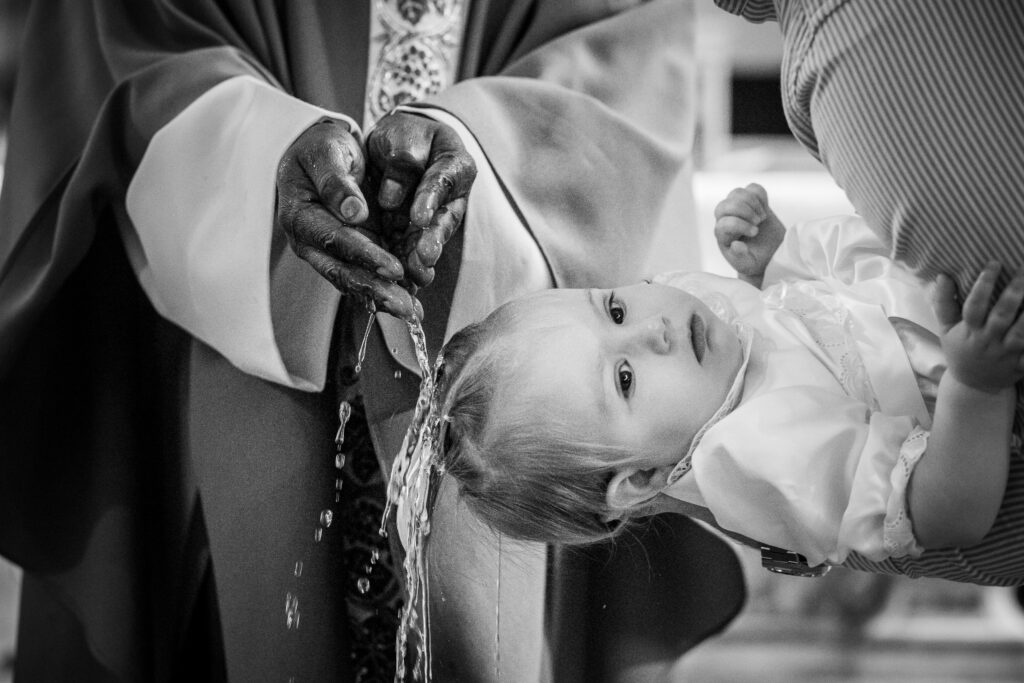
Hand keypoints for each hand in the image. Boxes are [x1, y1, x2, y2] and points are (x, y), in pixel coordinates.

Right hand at [276, 119, 420, 319]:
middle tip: (407, 308)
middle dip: (377, 291)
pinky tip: (410, 302)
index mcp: (300, 216)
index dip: (365, 256)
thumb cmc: (321, 148)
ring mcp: (328, 252)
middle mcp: (310, 242)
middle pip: (343, 272)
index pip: (334, 240)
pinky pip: (365, 276)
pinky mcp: (347, 254)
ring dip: (384, 299)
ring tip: (413, 313)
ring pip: (355, 281)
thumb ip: (337, 182)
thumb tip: (354, 212)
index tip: (394, 268)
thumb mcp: (327, 151)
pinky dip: (387, 290)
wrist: (321, 152)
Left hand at [366, 112, 476, 288]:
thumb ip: (400, 162)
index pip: (443, 180)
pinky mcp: (418, 236)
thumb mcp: (401, 136)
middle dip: (433, 239)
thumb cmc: (404, 136)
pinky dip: (407, 270)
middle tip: (424, 257)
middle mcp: (451, 198)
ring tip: (416, 278)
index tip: (419, 217)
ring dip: (422, 261)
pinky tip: (401, 287)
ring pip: (430, 240)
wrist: (399, 148)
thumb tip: (391, 199)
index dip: (431, 199)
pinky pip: (413, 253)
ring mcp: (436, 220)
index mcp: (455, 164)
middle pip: (444, 219)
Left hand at [713, 183, 785, 285]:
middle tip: (758, 222)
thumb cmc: (755, 261)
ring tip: (762, 217)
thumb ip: (739, 257)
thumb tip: (736, 244)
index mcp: (723, 235)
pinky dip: (761, 195)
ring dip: (753, 203)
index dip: (739, 225)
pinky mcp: (752, 201)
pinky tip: (765, 208)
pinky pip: (752, 188)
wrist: (769, 254)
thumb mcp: (747, 264)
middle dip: (744, 210)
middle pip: (726, 204)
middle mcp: (726, 219)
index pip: (724, 223)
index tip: (755, 233)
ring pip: (737, 193)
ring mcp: (738, 208)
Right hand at [932, 262, 1023, 391]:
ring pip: (1022, 332)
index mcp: (969, 331)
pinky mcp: (1021, 364)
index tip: (994, 263)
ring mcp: (1007, 353)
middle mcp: (988, 340)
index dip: (984, 284)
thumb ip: (944, 302)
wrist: (973, 386)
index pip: (974, 305)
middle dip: (1014, 292)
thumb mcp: (946, 329)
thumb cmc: (960, 351)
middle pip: (1002, 315)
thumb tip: (942, 275)